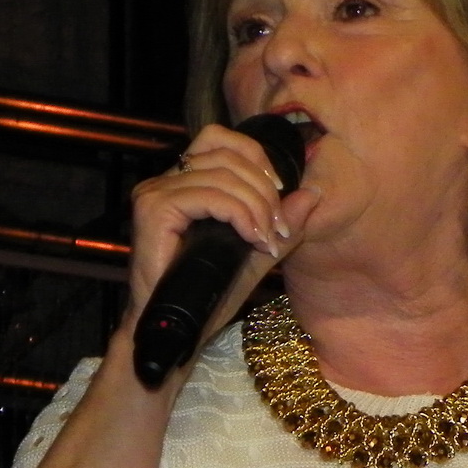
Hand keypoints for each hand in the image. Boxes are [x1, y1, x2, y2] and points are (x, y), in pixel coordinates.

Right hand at [124, 121, 321, 330]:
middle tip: (277, 228)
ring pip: (223, 175)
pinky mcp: (154, 209)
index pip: (220, 139)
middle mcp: (165, 181)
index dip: (257, 159)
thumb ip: (281, 223)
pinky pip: (210, 195)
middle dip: (265, 190)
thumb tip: (312, 193)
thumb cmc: (209, 293)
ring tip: (266, 239)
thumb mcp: (256, 253)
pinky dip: (240, 214)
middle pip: (227, 155)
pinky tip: (251, 239)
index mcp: (184, 182)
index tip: (280, 194)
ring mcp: (156, 192)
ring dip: (257, 206)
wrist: (177, 327)